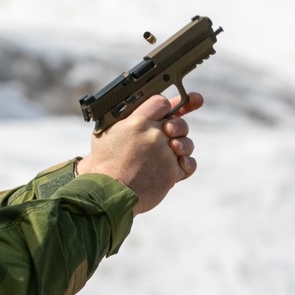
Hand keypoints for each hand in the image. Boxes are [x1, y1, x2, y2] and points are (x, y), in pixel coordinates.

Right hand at [76, 92, 201, 214]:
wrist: (108, 193)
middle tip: (170, 133)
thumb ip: (127, 121)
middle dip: (176, 127)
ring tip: (173, 151)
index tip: (166, 111)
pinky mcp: (172, 172)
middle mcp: (154, 134)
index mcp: (137, 121)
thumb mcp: (108, 133)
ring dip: (182, 146)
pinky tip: (178, 165)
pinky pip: (189, 164)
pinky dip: (185, 164)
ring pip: (186, 143)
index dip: (164, 106)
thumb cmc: (105, 165)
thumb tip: (139, 116)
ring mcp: (165, 153)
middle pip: (178, 122)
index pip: (161, 102)